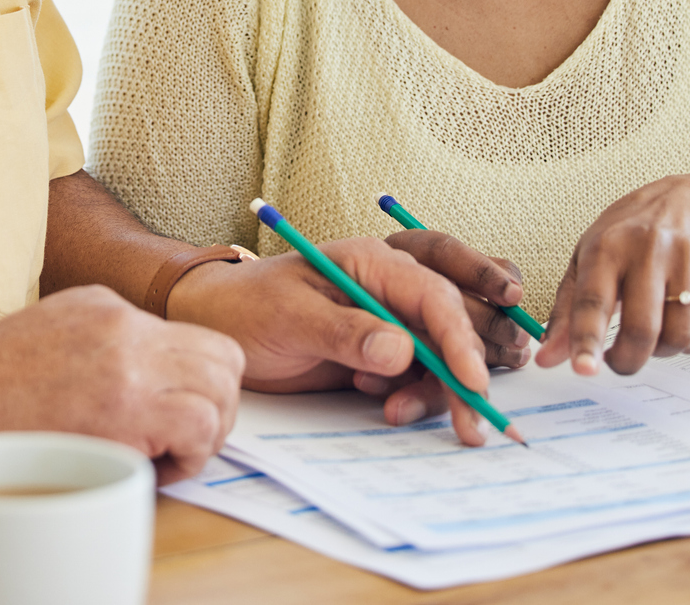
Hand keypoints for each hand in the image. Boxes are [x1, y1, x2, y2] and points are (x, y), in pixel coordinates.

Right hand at [0, 284, 244, 482]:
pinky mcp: (128, 403)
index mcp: (103, 305)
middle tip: (182, 438)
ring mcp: (129, 359)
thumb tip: (132, 384)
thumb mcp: (43, 338)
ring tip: (163, 455)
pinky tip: (148, 466)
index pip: (188, 336)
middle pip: (223, 354)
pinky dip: (189, 456)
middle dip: (215, 402)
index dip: (189, 382)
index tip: (165, 415)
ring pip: (222, 387)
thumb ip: (95, 348)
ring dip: (204, 430)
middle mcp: (124, 323)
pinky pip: (202, 425)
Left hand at [168, 236, 499, 445]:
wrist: (218, 327)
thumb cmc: (247, 308)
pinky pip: (416, 380)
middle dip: (462, 377)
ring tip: (394, 413)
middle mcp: (389, 291)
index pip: (432, 296)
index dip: (459, 339)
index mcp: (372, 263)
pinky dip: (412, 399)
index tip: (471, 382)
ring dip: (433, 393)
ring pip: (438, 361)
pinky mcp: (380, 357)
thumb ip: (345, 333)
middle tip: (469, 425)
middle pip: (448, 330)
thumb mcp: (289, 317)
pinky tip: (384, 407)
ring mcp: (387, 325)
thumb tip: (402, 352)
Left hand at [536, 174, 689, 377]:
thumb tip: (547, 358)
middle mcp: (648, 249)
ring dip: (663, 352)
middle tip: (620, 361)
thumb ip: (566, 312)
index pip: (594, 302)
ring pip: (679, 335)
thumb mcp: (586, 261)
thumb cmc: (626, 236)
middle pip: (642, 328)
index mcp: (607, 247)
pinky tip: (680, 326)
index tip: (585, 371)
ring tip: (652, 336)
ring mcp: (688, 258)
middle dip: (629, 361)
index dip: (587, 341)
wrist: (687, 200)